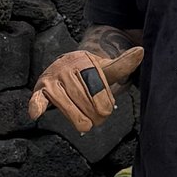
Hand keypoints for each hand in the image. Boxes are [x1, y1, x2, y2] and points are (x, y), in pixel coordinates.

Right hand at [28, 45, 143, 134]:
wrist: (67, 66)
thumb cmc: (89, 72)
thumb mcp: (105, 68)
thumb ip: (122, 64)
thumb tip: (141, 51)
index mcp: (84, 61)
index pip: (98, 89)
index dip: (105, 103)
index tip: (106, 107)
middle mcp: (66, 67)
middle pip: (85, 100)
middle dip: (94, 114)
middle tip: (97, 118)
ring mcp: (52, 79)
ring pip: (69, 107)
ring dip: (79, 119)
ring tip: (86, 124)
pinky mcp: (40, 90)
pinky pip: (38, 99)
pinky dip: (36, 106)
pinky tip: (35, 114)